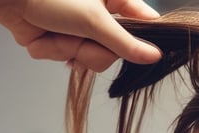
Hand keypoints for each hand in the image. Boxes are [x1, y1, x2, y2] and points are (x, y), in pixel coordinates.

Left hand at [0, 0, 161, 71]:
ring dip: (69, 49)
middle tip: (78, 31)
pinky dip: (52, 51)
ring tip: (54, 30)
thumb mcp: (93, 20)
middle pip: (116, 52)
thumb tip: (154, 57)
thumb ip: (125, 43)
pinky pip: (68, 60)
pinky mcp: (64, 43)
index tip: (148, 54)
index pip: (146, 24)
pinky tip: (43, 35)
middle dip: (92, 48)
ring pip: (92, 60)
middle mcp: (102, 17)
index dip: (146, 41)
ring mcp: (83, 32)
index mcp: (116, 1)